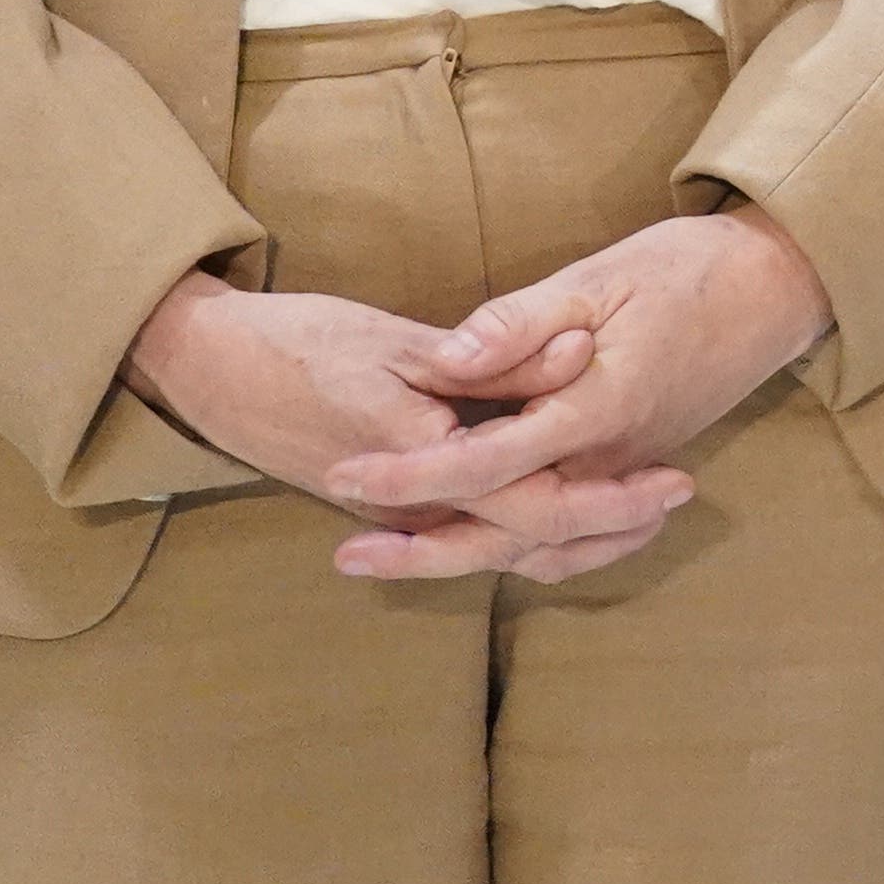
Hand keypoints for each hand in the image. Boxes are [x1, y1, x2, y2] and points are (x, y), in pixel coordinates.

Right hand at [125, 277, 692, 581]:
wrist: (206, 369)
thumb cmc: (298, 343)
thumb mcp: (398, 343)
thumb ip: (493, 355)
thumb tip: (576, 355)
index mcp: (421, 465)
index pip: (535, 506)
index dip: (611, 497)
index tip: (675, 479)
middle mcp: (413, 507)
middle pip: (530, 538)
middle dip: (609, 524)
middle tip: (678, 492)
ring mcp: (400, 512)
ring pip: (504, 541)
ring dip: (577, 530)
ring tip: (644, 503)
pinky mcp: (393, 502)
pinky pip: (474, 527)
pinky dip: (529, 519)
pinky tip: (570, 494)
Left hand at [318, 212, 831, 578]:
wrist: (779, 288)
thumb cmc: (690, 269)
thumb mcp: (603, 275)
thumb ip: (523, 323)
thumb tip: (449, 360)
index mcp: (598, 408)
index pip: (489, 462)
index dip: (411, 476)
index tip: (346, 474)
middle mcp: (613, 458)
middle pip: (508, 530)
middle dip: (423, 550)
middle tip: (347, 557)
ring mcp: (628, 472)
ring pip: (542, 546)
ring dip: (465, 560)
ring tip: (392, 560)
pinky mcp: (636, 470)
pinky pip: (578, 539)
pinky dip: (528, 556)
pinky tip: (486, 547)